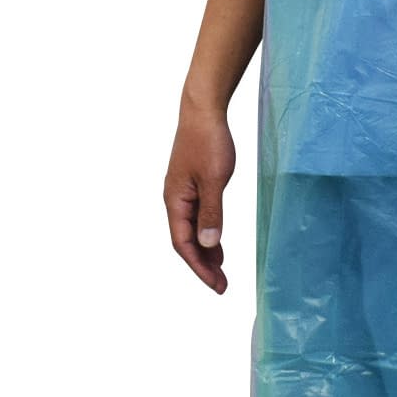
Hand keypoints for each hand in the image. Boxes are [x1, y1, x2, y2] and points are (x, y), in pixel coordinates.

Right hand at [163, 107, 235, 294]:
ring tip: (221, 271)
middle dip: (202, 265)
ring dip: (205, 251)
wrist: (204, 111)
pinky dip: (207, 232)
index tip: (216, 285)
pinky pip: (197, 217)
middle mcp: (174, 200)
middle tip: (222, 285)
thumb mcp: (214, 179)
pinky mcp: (192, 185)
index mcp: (175, 201)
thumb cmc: (208, 142)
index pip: (183, 244)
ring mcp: (182, 193)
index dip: (198, 267)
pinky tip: (217, 241)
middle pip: (185, 241)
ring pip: (191, 230)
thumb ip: (212, 212)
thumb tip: (208, 245)